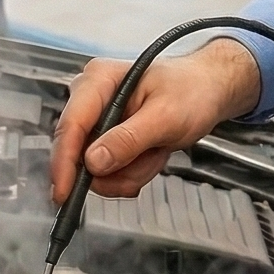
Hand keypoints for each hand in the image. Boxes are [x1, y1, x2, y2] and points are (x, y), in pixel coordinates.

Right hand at [50, 40, 262, 202]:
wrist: (209, 92)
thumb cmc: (192, 90)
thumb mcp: (165, 116)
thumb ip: (129, 140)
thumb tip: (93, 162)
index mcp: (99, 80)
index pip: (70, 125)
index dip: (64, 163)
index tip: (65, 192)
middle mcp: (92, 98)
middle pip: (80, 152)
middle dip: (117, 167)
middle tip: (149, 157)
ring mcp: (99, 120)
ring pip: (97, 169)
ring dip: (131, 170)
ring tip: (157, 149)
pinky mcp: (107, 138)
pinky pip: (110, 171)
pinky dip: (135, 170)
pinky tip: (152, 153)